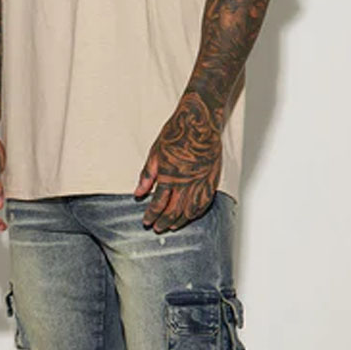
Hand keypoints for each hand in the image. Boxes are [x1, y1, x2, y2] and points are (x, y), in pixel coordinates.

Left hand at [133, 94, 221, 231]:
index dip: (151, 215)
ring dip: (180, 220)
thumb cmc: (176, 133)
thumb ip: (147, 175)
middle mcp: (186, 181)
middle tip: (157, 228)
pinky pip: (205, 202)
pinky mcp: (212, 178)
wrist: (200, 121)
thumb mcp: (155, 152)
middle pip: (174, 210)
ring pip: (190, 210)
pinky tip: (190, 216)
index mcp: (169, 175)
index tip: (147, 221)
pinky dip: (197, 213)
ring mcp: (201, 181)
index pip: (158, 203)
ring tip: (172, 226)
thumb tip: (138, 194)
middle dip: (164, 222)